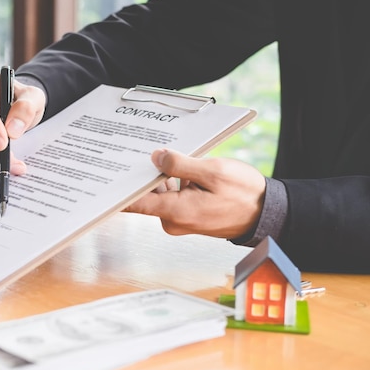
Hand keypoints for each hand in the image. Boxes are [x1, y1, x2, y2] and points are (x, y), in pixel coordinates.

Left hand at [124, 149, 265, 238]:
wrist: (265, 213)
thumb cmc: (244, 194)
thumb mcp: (213, 173)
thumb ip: (181, 165)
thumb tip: (156, 157)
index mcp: (175, 211)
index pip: (135, 204)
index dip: (118, 191)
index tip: (103, 180)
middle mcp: (172, 220)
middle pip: (146, 194)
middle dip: (143, 173)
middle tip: (137, 149)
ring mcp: (178, 219)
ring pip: (159, 192)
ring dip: (160, 175)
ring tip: (164, 154)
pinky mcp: (185, 215)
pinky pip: (170, 195)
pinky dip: (171, 181)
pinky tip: (177, 165)